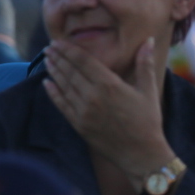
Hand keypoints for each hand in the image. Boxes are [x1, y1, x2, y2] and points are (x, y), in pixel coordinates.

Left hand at [42, 38, 173, 192]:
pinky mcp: (77, 124)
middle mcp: (92, 96)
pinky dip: (52, 93)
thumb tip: (148, 41)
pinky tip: (46, 83)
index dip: (68, 50)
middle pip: (70, 71)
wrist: (141, 153)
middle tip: (48, 47)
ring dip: (53, 71)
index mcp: (109, 84)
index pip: (83, 61)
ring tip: (47, 60)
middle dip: (58, 57)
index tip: (57, 42)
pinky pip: (61, 104)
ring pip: (63, 86)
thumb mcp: (148, 91)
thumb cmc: (148, 121)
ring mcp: (83, 111)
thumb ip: (144, 64)